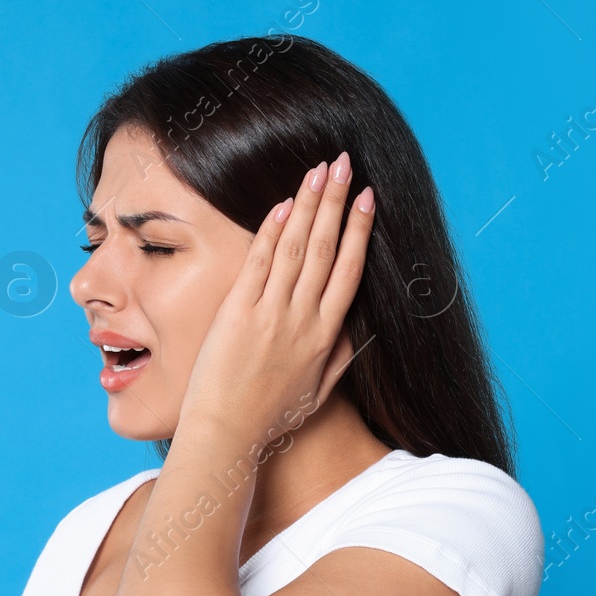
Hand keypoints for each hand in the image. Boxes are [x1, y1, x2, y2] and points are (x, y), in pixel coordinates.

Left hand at [178, 153, 375, 440]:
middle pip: (325, 248)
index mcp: (326, 336)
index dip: (359, 229)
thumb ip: (342, 358)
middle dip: (336, 201)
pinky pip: (259, 263)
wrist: (228, 433)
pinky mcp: (238, 312)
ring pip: (295, 247)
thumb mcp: (318, 392)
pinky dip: (272, 231)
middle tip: (344, 163)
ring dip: (309, 204)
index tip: (367, 197)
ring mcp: (270, 313)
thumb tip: (364, 334)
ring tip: (319, 169)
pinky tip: (284, 203)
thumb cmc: (271, 418)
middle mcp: (303, 319)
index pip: (350, 270)